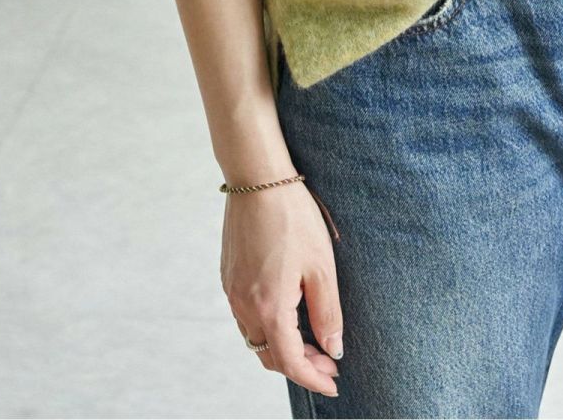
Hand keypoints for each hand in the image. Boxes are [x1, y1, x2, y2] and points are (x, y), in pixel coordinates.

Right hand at [220, 178, 343, 399]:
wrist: (257, 178)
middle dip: (300, 365)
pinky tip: (288, 314)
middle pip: (270, 356)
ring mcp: (232, 291)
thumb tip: (333, 351)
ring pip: (255, 339)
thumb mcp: (321, 266)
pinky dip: (267, 327)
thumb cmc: (293, 217)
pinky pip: (246, 317)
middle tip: (328, 362)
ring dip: (282, 347)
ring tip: (313, 341)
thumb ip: (327, 313)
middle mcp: (244, 306)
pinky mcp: (228, 276)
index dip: (313, 378)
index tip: (333, 384)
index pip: (290, 362)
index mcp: (269, 307)